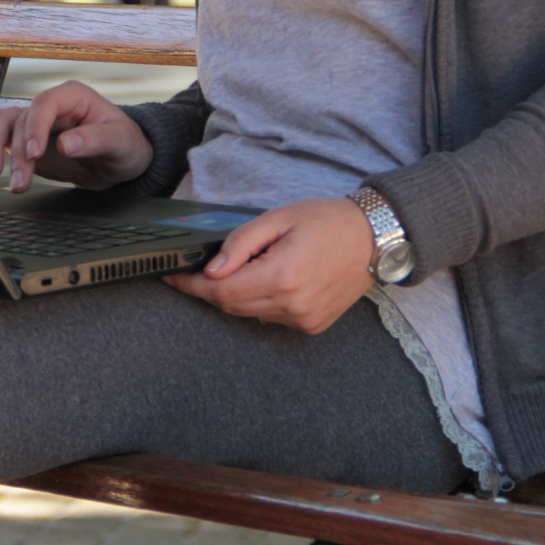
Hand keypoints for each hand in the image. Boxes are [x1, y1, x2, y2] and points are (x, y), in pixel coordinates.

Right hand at [0, 81, 153, 193]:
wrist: (118, 161)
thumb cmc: (124, 145)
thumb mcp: (120, 142)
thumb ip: (95, 140)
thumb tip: (66, 144)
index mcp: (73, 96)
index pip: (44, 104)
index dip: (34, 127)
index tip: (35, 154)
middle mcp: (50, 105)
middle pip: (17, 117)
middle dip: (13, 149)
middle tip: (18, 180)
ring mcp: (34, 121)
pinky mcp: (24, 138)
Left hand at [165, 197, 375, 332]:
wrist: (374, 239)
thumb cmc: (328, 221)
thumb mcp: (279, 218)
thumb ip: (241, 243)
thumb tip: (211, 270)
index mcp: (283, 276)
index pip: (222, 291)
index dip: (191, 286)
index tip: (171, 276)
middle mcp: (292, 305)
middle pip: (232, 306)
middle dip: (208, 290)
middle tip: (193, 271)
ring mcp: (303, 320)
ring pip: (249, 313)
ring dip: (234, 295)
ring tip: (238, 268)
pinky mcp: (311, 325)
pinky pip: (270, 316)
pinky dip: (258, 301)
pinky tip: (265, 279)